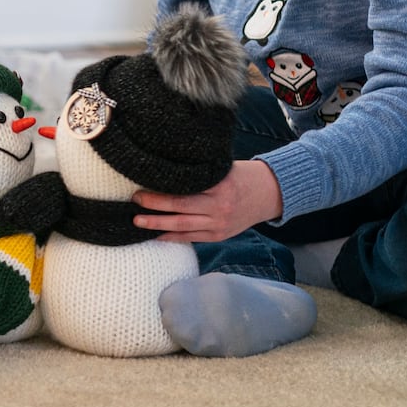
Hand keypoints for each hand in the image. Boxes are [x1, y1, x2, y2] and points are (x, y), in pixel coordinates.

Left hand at [131, 160, 284, 242]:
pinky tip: (158, 235)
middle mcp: (219, 207)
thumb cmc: (242, 175)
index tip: (142, 188)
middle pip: (180, 209)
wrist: (270, 193)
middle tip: (135, 203)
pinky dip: (174, 237)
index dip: (161, 191)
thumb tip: (168, 171)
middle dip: (155, 207)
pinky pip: (193, 238)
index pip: (184, 189)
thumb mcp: (223, 168)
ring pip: (184, 226)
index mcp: (219, 186)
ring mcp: (219, 224)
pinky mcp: (220, 235)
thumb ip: (200, 173)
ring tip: (139, 222)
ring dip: (159, 225)